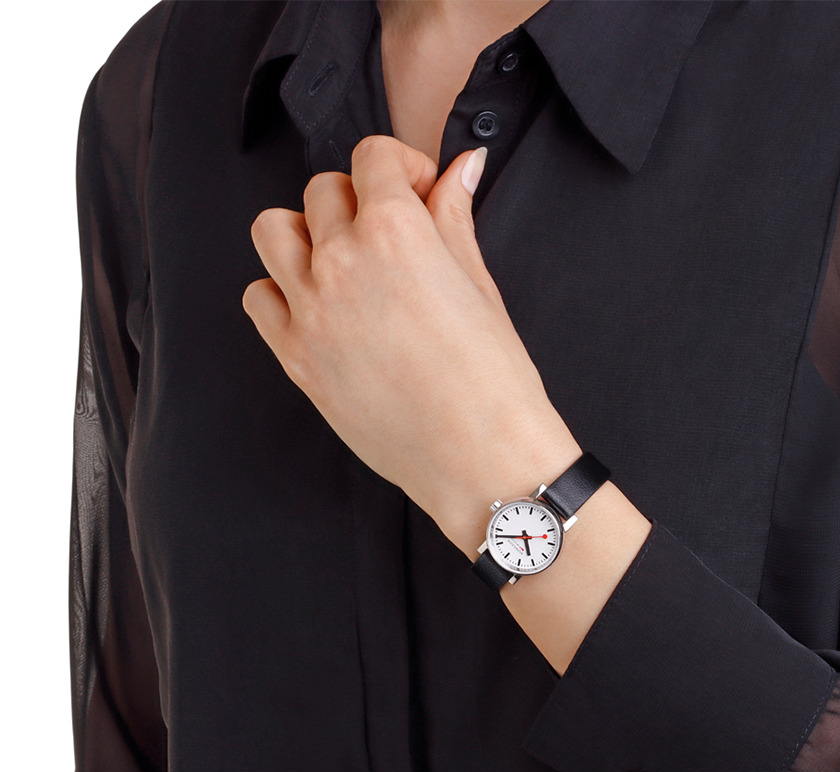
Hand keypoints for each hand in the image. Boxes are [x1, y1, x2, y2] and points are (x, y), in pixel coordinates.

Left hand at [242, 135, 581, 554]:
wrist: (481, 458)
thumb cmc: (494, 379)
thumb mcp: (481, 286)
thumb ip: (455, 217)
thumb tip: (461, 167)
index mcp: (396, 232)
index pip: (372, 157)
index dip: (401, 166)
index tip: (418, 189)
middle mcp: (342, 261)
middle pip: (323, 191)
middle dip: (359, 200)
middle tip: (389, 233)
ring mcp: (310, 311)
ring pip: (274, 231)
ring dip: (305, 233)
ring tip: (342, 261)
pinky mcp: (295, 357)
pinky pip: (258, 297)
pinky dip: (280, 291)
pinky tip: (319, 307)